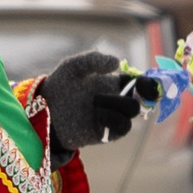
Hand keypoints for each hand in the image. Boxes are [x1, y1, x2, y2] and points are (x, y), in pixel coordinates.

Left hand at [37, 50, 143, 165]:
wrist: (43, 110)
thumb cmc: (59, 85)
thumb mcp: (73, 66)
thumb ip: (94, 59)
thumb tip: (117, 63)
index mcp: (113, 83)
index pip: (141, 84)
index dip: (149, 83)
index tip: (148, 82)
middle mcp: (115, 101)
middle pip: (140, 99)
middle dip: (131, 93)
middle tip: (112, 89)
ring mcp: (111, 118)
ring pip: (132, 113)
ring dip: (116, 104)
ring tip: (94, 102)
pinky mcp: (104, 133)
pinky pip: (122, 128)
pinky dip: (113, 119)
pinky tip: (96, 114)